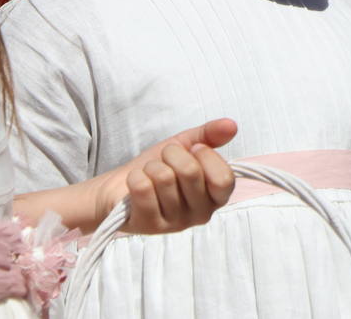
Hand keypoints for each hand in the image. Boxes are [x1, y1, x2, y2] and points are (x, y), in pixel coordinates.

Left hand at [91, 118, 237, 233]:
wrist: (119, 187)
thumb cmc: (157, 167)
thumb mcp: (186, 145)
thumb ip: (211, 135)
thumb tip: (232, 125)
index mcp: (216, 196)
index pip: (223, 178)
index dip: (206, 155)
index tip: (193, 149)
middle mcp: (201, 214)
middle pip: (191, 172)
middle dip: (172, 154)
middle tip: (165, 159)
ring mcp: (175, 223)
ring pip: (165, 178)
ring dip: (152, 166)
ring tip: (149, 173)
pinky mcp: (150, 226)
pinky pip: (143, 189)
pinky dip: (135, 177)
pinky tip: (136, 184)